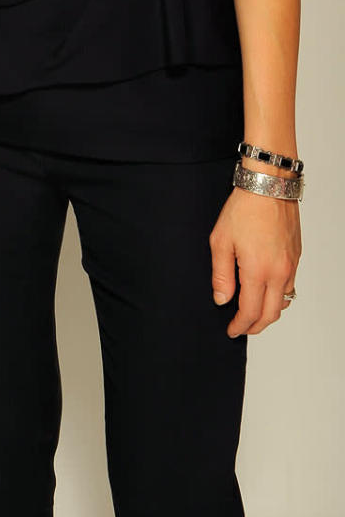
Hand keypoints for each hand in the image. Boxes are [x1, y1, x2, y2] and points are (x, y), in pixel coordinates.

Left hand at [209, 186, 301, 336]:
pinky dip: (278, 295)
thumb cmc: (243, 209)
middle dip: (256, 326)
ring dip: (269, 312)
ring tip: (252, 311)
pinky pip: (290, 285)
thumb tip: (222, 299)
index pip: (250, 311)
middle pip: (271, 314)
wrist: (269, 186)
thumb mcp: (220, 240)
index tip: (231, 330)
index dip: (240, 325)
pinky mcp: (296, 256)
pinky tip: (266, 290)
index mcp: (258, 270)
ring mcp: (291, 265)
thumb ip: (221, 274)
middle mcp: (279, 272)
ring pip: (283, 302)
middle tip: (242, 327)